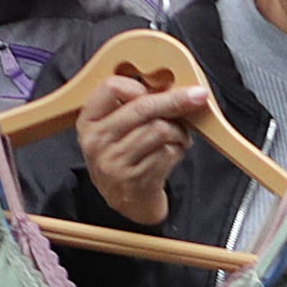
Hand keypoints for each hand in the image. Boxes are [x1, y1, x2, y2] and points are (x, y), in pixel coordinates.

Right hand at [74, 72, 208, 227]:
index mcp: (88, 120)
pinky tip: (174, 152)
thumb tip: (173, 86)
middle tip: (198, 96)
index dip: (141, 85)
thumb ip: (134, 106)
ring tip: (179, 137)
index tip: (159, 89)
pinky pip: (169, 152)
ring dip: (179, 132)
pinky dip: (179, 150)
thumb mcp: (116, 129)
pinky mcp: (136, 179)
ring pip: (160, 129)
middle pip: (143, 107)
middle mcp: (97, 141)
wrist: (126, 201)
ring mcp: (115, 162)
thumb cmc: (126, 157)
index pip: (112, 87)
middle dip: (175, 100)